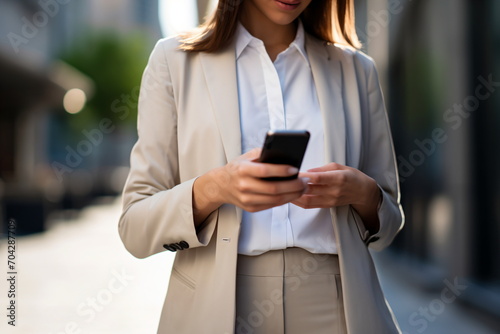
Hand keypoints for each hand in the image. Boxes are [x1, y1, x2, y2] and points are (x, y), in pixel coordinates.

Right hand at [193, 149, 308, 223]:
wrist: (221, 185)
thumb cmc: (238, 168)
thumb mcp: (247, 156)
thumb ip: (264, 154)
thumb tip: (286, 155)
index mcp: (242, 170)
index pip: (265, 171)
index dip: (282, 171)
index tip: (296, 168)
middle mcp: (244, 186)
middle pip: (273, 189)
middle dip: (293, 186)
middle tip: (305, 181)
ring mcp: (247, 199)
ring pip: (275, 200)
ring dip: (293, 195)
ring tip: (303, 188)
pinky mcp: (251, 208)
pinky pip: (272, 205)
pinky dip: (285, 200)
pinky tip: (293, 194)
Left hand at [291, 162, 380, 232]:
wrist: (363, 192)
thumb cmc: (351, 176)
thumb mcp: (339, 166)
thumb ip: (322, 169)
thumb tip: (307, 172)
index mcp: (338, 178)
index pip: (318, 178)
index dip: (304, 176)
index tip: (294, 173)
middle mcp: (334, 191)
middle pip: (310, 190)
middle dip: (296, 186)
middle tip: (285, 181)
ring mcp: (330, 200)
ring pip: (307, 200)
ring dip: (295, 196)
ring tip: (285, 190)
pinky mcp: (327, 206)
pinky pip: (309, 206)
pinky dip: (299, 202)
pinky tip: (291, 196)